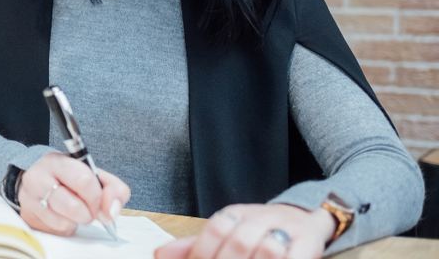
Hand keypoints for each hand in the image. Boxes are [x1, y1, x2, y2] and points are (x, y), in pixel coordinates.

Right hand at [17, 152, 130, 235]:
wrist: (38, 188)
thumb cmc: (68, 181)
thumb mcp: (92, 176)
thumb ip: (112, 188)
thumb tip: (112, 210)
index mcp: (57, 161)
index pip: (84, 179)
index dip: (98, 197)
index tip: (102, 205)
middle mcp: (38, 177)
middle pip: (73, 206)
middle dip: (88, 214)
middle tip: (89, 211)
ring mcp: (29, 198)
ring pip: (64, 221)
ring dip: (76, 222)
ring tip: (73, 212)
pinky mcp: (28, 217)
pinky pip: (55, 230)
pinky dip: (64, 227)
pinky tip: (62, 217)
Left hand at [154, 203, 336, 258]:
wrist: (307, 217)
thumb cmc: (261, 232)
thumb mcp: (229, 233)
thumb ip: (196, 246)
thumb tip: (159, 253)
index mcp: (236, 214)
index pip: (215, 229)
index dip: (203, 253)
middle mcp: (260, 217)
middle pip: (238, 242)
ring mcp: (287, 229)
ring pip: (267, 250)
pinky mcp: (309, 242)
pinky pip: (295, 257)